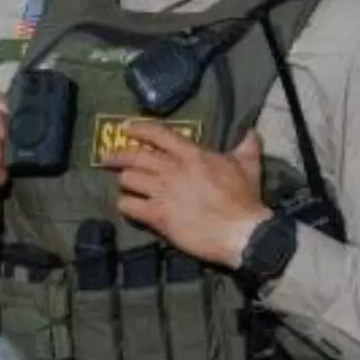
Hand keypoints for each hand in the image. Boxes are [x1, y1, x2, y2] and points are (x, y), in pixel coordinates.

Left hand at [104, 123, 269, 267]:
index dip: (138, 128)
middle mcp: (171, 168)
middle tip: (106, 158)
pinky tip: (128, 207)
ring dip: (124, 182)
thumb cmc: (244, 198)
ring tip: (125, 186)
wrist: (241, 232)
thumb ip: (246, 146)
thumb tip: (252, 132)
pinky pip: (129, 206)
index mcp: (191, 154)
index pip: (157, 133)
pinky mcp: (158, 215)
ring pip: (128, 179)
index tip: (125, 128)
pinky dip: (125, 205)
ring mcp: (162, 192)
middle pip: (134, 155)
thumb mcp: (248, 165)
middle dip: (117, 155)